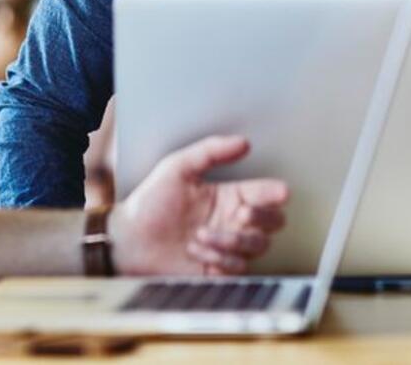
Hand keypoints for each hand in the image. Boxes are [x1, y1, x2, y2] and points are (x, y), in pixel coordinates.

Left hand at [111, 135, 288, 275]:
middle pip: (273, 222)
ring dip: (231, 240)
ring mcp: (227, 246)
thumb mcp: (178, 167)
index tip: (280, 191)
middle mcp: (232, 220)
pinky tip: (196, 251)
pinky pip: (239, 267)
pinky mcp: (220, 269)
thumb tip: (243, 142)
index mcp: (227, 195)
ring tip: (200, 235)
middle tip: (240, 214)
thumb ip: (211, 151)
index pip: (263, 193)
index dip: (275, 192)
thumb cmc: (150, 202)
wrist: (129, 240)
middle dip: (262, 218)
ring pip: (258, 245)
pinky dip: (219, 258)